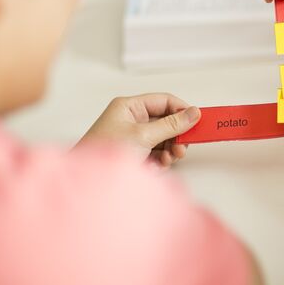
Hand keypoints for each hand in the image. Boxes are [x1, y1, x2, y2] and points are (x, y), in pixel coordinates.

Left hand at [79, 94, 199, 166]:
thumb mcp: (143, 136)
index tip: (196, 121)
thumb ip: (171, 125)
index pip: (163, 101)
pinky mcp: (135, 155)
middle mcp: (131, 120)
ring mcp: (133, 138)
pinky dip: (161, 160)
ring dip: (170, 150)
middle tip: (183, 146)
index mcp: (129, 107)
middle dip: (176, 135)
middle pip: (166, 121)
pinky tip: (158, 166)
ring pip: (163, 139)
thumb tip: (194, 113)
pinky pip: (157, 153)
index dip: (181, 110)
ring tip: (170, 158)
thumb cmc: (105, 153)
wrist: (88, 183)